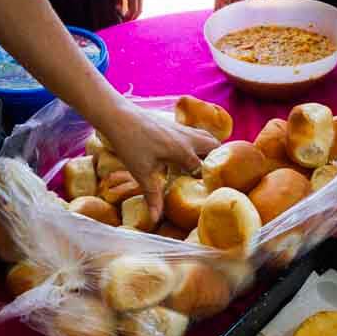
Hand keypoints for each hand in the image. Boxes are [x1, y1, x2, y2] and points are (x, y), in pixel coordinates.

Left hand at [100, 104, 218, 223]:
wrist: (118, 116)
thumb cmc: (130, 144)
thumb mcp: (141, 173)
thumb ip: (153, 196)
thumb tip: (156, 219)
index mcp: (184, 151)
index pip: (206, 169)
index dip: (209, 182)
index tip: (210, 193)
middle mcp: (188, 138)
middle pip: (215, 147)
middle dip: (218, 161)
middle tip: (214, 177)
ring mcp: (182, 129)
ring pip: (206, 137)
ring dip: (210, 149)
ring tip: (206, 165)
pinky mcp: (174, 124)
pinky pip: (195, 133)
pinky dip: (199, 142)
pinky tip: (187, 153)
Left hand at [111, 0, 143, 20]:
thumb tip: (118, 9)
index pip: (133, 10)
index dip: (128, 18)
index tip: (122, 23)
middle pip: (139, 9)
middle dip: (133, 18)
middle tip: (124, 22)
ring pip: (141, 4)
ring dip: (135, 11)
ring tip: (127, 15)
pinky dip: (136, 5)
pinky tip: (130, 5)